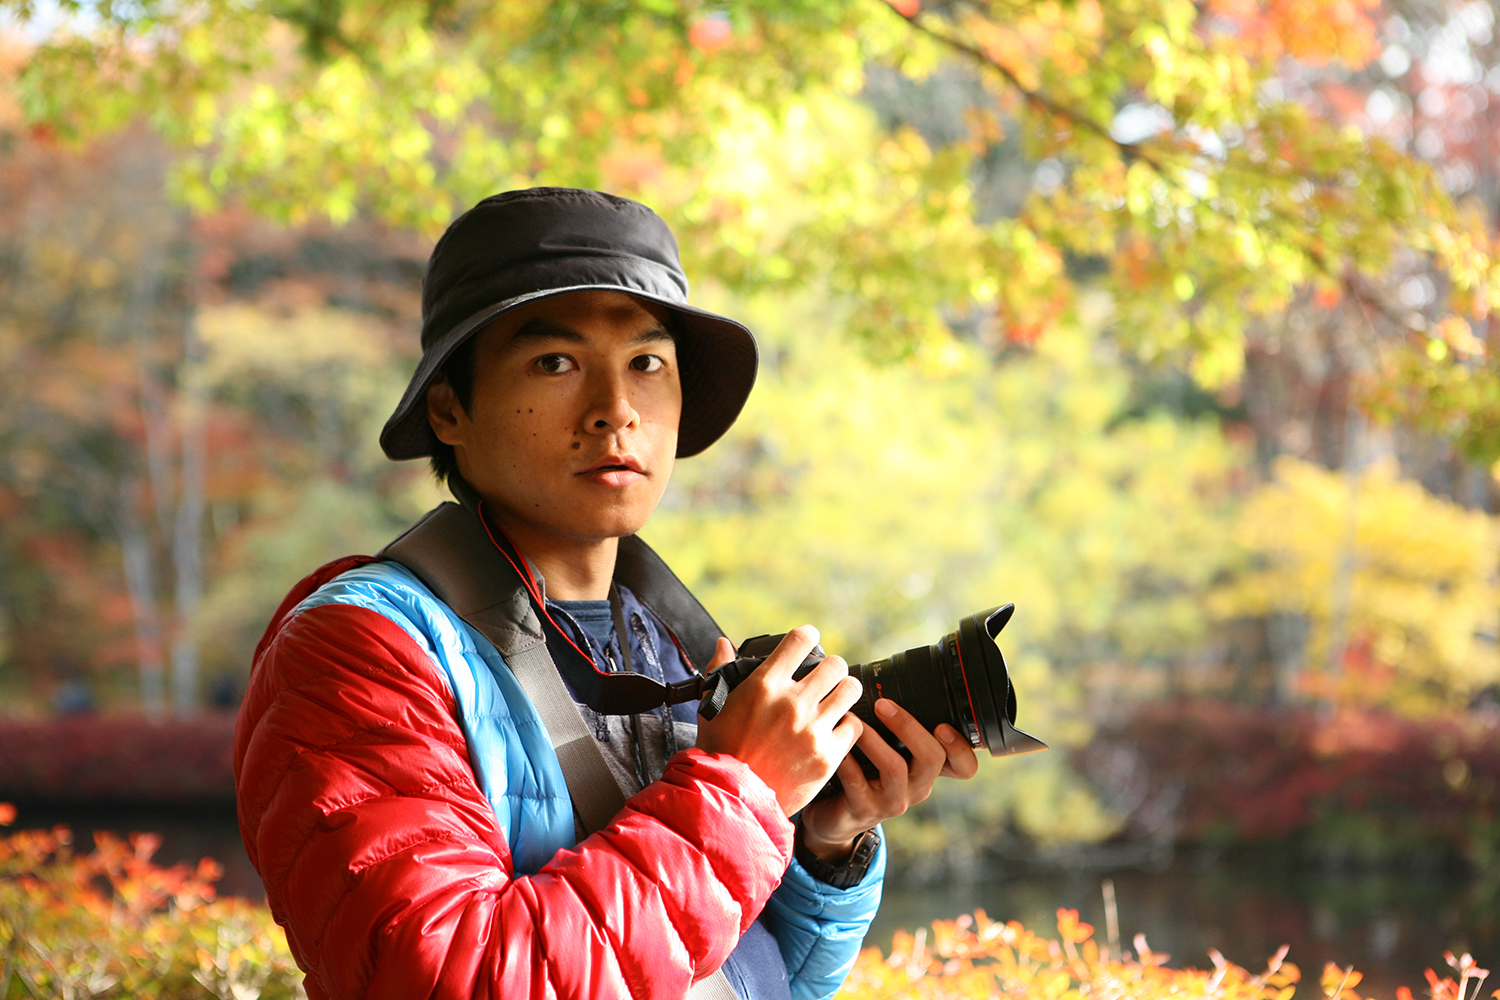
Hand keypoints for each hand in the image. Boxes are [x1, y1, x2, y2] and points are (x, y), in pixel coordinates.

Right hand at [695, 627, 864, 816]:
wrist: (732, 800)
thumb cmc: (719, 752)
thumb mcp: (711, 707)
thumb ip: (719, 672)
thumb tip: (722, 644)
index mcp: (764, 685)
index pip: (801, 639)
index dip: (808, 637)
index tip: (809, 642)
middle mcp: (792, 702)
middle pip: (835, 663)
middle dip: (831, 668)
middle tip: (826, 678)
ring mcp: (812, 729)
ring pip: (851, 689)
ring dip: (844, 692)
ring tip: (836, 700)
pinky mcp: (827, 755)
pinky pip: (855, 726)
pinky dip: (847, 726)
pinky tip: (836, 729)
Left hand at [797, 698, 979, 862]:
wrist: (836, 815)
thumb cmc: (864, 772)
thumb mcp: (888, 751)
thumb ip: (896, 727)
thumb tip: (886, 681)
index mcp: (927, 770)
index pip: (964, 766)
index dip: (961, 747)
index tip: (943, 725)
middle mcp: (917, 786)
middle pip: (932, 758)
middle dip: (909, 727)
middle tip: (884, 705)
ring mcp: (893, 801)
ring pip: (895, 768)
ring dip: (875, 740)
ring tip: (855, 720)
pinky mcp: (865, 810)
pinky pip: (857, 782)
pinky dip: (847, 759)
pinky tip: (836, 744)